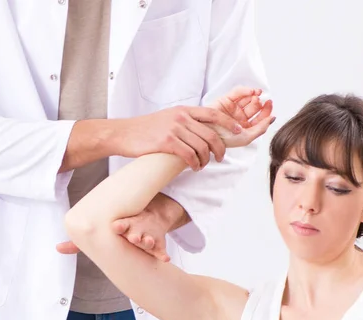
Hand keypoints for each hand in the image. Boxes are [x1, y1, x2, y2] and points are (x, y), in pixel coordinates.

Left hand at [57, 194, 187, 261]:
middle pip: (135, 231)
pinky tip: (164, 260)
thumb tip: (58, 248)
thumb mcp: (105, 229)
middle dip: (136, 235)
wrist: (151, 214)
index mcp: (121, 224)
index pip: (119, 224)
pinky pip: (161, 249)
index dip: (119, 226)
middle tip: (135, 238)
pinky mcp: (158, 242)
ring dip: (148, 241)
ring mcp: (147, 234)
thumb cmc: (123, 225)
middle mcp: (134, 228)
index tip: (115, 227)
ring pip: (148, 239)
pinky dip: (162, 255)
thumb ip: (82, 241)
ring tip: (148, 243)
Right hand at [110, 104, 244, 170]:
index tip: (238, 131)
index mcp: (184, 110)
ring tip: (202, 166)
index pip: (214, 113)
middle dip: (219, 149)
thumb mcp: (169, 118)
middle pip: (211, 134)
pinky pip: (189, 155)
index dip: (229, 123)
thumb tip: (203, 132)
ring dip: (206, 160)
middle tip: (220, 158)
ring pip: (201, 147)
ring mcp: (174, 129)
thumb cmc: (146, 129)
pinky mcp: (167, 142)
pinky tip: (194, 167)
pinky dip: (195, 163)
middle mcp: (181, 117)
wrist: (124, 133)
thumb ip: (186, 121)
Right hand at [207, 87, 274, 148]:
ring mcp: (232, 109)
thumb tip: (272, 118)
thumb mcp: (247, 137)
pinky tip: (251, 91)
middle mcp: (239, 118)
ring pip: (246, 99)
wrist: (206, 135)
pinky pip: (237, 93)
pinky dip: (245, 91)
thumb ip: (261, 128)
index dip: (266, 112)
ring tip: (257, 94)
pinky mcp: (225, 101)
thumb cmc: (224, 139)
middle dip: (261, 103)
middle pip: (254, 108)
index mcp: (245, 128)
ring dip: (253, 95)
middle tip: (265, 100)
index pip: (259, 118)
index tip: (270, 106)